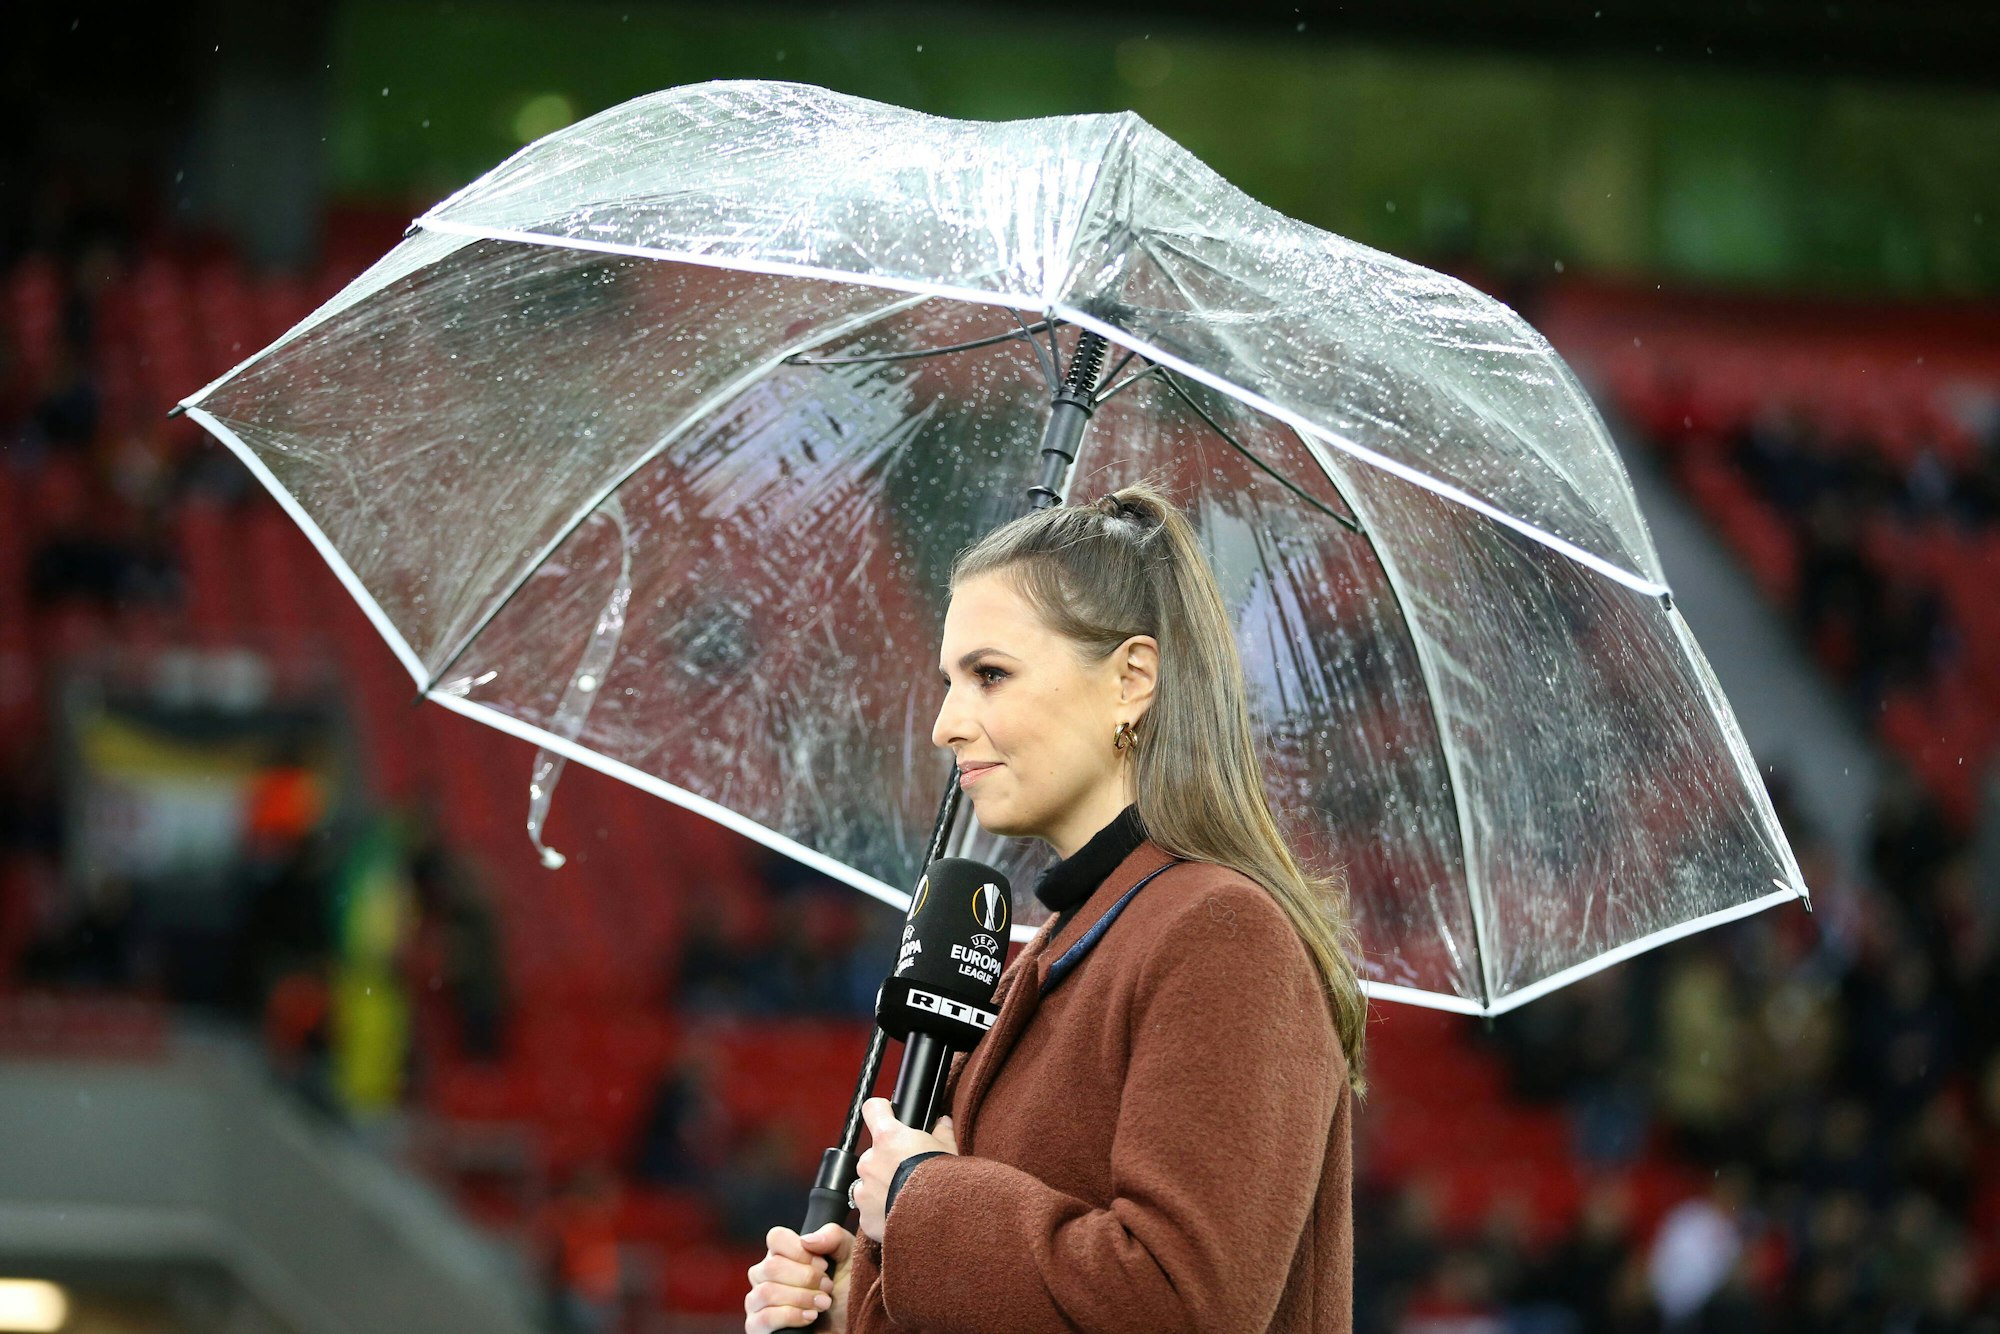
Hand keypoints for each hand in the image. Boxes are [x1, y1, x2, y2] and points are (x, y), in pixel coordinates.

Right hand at [746, 1222, 851, 1330]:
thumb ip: (832, 1236)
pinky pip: (764, 1318)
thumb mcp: (849, 1254)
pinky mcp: (759, 1326)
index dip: (799, 1250)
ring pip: (766, 1292)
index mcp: (783, 1254)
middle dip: (806, 1278)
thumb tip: (806, 1240)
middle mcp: (766, 1275)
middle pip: (770, 1267)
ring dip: (801, 1298)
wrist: (852, 1321)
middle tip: (828, 1287)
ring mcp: (759, 1301)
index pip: (775, 1238)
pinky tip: (810, 1317)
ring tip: (823, 1304)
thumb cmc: (848, 1288)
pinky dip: (791, 1316)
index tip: (823, 1264)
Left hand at [853, 1099, 958, 1243]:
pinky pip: (870, 1210)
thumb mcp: (948, 1150)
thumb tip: (942, 1123)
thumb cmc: (944, 1181)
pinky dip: (881, 1212)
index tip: (887, 1116)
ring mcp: (864, 1189)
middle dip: (887, 1162)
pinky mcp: (865, 1216)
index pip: (873, 1110)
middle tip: (908, 1173)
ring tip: (905, 1198)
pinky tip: (900, 1216)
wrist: (937, 1219)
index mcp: (888, 1138)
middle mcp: (870, 1161)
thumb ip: (941, 1133)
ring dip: (882, 1188)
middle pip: (874, 1154)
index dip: (881, 1112)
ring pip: (870, 1183)